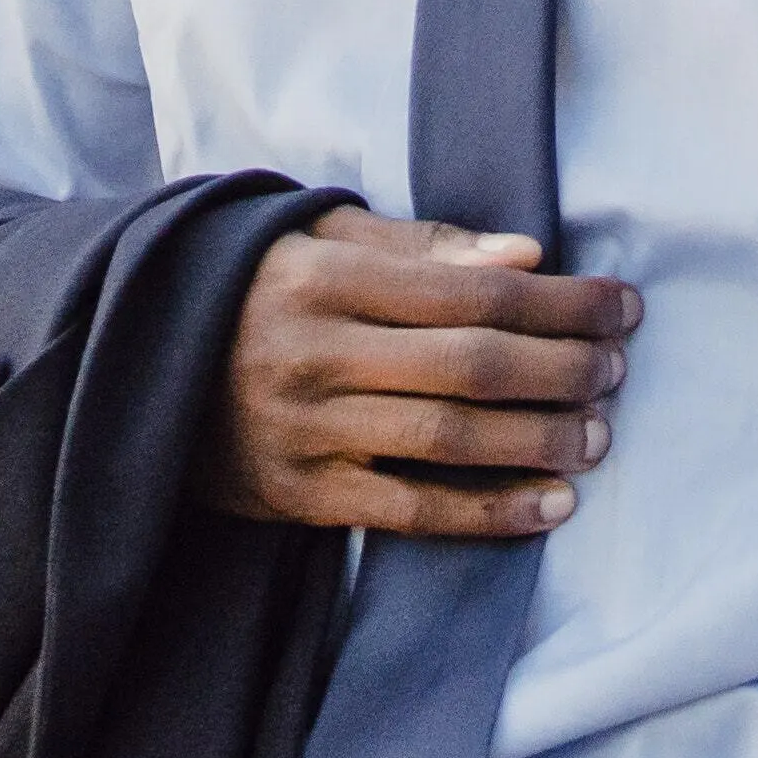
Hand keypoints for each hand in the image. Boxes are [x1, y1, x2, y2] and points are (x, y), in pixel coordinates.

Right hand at [217, 206, 639, 539]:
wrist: (135, 368)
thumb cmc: (258, 293)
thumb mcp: (321, 243)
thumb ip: (424, 246)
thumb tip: (526, 256)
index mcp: (325, 279)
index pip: (473, 292)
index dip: (561, 302)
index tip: (622, 307)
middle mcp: (314, 353)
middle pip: (471, 365)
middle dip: (562, 369)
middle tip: (617, 372)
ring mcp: (305, 431)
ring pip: (448, 439)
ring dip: (538, 442)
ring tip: (596, 437)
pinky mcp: (299, 496)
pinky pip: (410, 511)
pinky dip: (488, 514)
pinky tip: (549, 508)